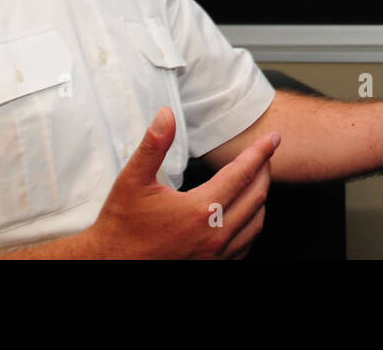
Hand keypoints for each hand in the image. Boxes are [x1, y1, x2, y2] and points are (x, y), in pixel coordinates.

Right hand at [82, 106, 279, 258]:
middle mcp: (214, 236)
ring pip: (256, 223)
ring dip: (261, 198)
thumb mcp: (132, 181)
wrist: (109, 265)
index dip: (260, 152)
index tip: (273, 138)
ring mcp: (215, 256)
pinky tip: (246, 214)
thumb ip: (153, 145)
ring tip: (259, 179)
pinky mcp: (212, 268)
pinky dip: (252, 225)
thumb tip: (166, 114)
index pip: (242, 174)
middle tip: (266, 153)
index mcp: (200, 210)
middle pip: (256, 196)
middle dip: (265, 171)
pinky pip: (245, 245)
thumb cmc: (121, 225)